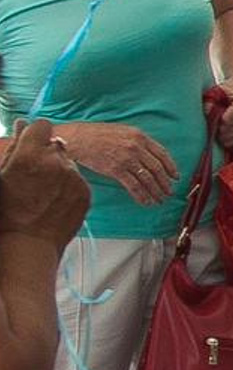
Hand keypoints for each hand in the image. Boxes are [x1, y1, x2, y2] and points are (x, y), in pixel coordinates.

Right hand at [0, 122, 90, 249]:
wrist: (26, 244)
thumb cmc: (7, 212)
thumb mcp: (2, 175)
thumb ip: (15, 148)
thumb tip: (22, 124)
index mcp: (30, 155)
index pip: (42, 126)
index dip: (35, 135)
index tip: (32, 144)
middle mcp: (56, 162)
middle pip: (56, 146)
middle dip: (47, 155)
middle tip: (34, 176)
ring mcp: (75, 178)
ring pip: (69, 165)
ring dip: (59, 172)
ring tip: (43, 194)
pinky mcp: (87, 193)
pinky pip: (78, 182)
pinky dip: (69, 187)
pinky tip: (53, 202)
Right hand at [54, 121, 178, 205]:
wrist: (78, 138)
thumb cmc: (97, 134)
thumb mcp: (123, 131)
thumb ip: (138, 141)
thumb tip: (149, 155)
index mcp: (140, 136)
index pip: (162, 154)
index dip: (171, 167)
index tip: (175, 177)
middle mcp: (136, 147)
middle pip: (157, 169)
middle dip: (165, 183)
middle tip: (169, 192)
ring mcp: (127, 159)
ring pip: (148, 179)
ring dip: (156, 192)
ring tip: (160, 199)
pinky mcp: (116, 170)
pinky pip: (134, 186)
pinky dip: (142, 196)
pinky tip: (146, 202)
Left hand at [210, 83, 232, 150]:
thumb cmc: (224, 91)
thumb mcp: (215, 92)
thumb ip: (210, 101)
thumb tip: (206, 112)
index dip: (223, 122)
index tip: (216, 123)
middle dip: (223, 132)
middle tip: (214, 131)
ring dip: (227, 138)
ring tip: (218, 136)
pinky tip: (224, 139)